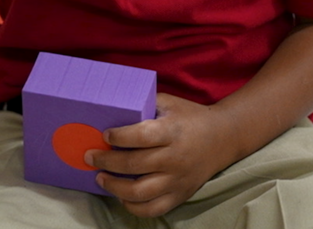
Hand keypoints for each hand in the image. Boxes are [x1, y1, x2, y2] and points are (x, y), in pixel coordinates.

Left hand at [86, 93, 234, 217]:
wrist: (223, 137)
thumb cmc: (190, 116)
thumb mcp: (169, 103)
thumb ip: (145, 105)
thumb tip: (113, 106)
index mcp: (172, 131)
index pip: (140, 137)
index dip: (119, 137)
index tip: (104, 134)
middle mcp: (175, 158)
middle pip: (134, 165)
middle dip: (106, 161)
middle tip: (90, 156)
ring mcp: (177, 180)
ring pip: (140, 192)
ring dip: (114, 187)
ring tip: (100, 177)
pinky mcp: (180, 195)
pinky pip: (152, 209)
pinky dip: (132, 206)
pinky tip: (120, 195)